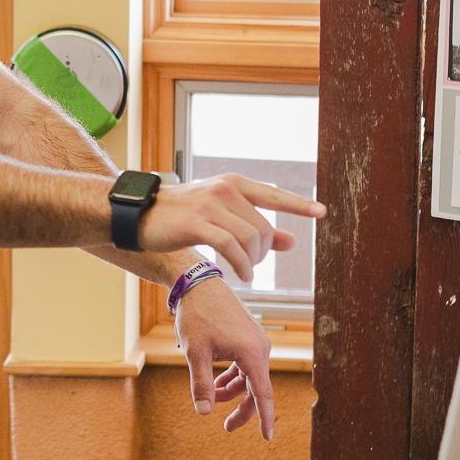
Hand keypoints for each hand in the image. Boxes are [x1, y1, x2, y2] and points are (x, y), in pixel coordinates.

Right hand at [135, 173, 324, 280]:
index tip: (321, 212)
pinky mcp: (197, 223)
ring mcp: (210, 204)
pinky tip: (242, 275)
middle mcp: (224, 189)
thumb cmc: (180, 217)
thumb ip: (255, 225)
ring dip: (253, 262)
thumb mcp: (220, 215)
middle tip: (254, 265)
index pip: (273, 194)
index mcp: (233, 183)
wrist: (139, 215)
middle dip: (264, 252)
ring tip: (247, 272)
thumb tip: (292, 241)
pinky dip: (242, 265)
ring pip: (250, 238)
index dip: (298, 205)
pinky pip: (231, 248)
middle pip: (263, 227)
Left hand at [174, 276, 275, 438]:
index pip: (263, 394)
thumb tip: (204, 412)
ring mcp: (257, 341)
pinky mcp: (250, 337)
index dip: (265, 418)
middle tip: (227, 427)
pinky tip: (218, 382)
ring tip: (214, 397)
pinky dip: (234, 376)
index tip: (267, 438)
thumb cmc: (196, 316)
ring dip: (234, 391)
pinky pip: (247, 364)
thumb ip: (201, 384)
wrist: (199, 284)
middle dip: (242, 409)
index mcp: (251, 354)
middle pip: (257, 389)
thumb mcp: (195, 352)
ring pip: (251, 377)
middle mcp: (260, 348)